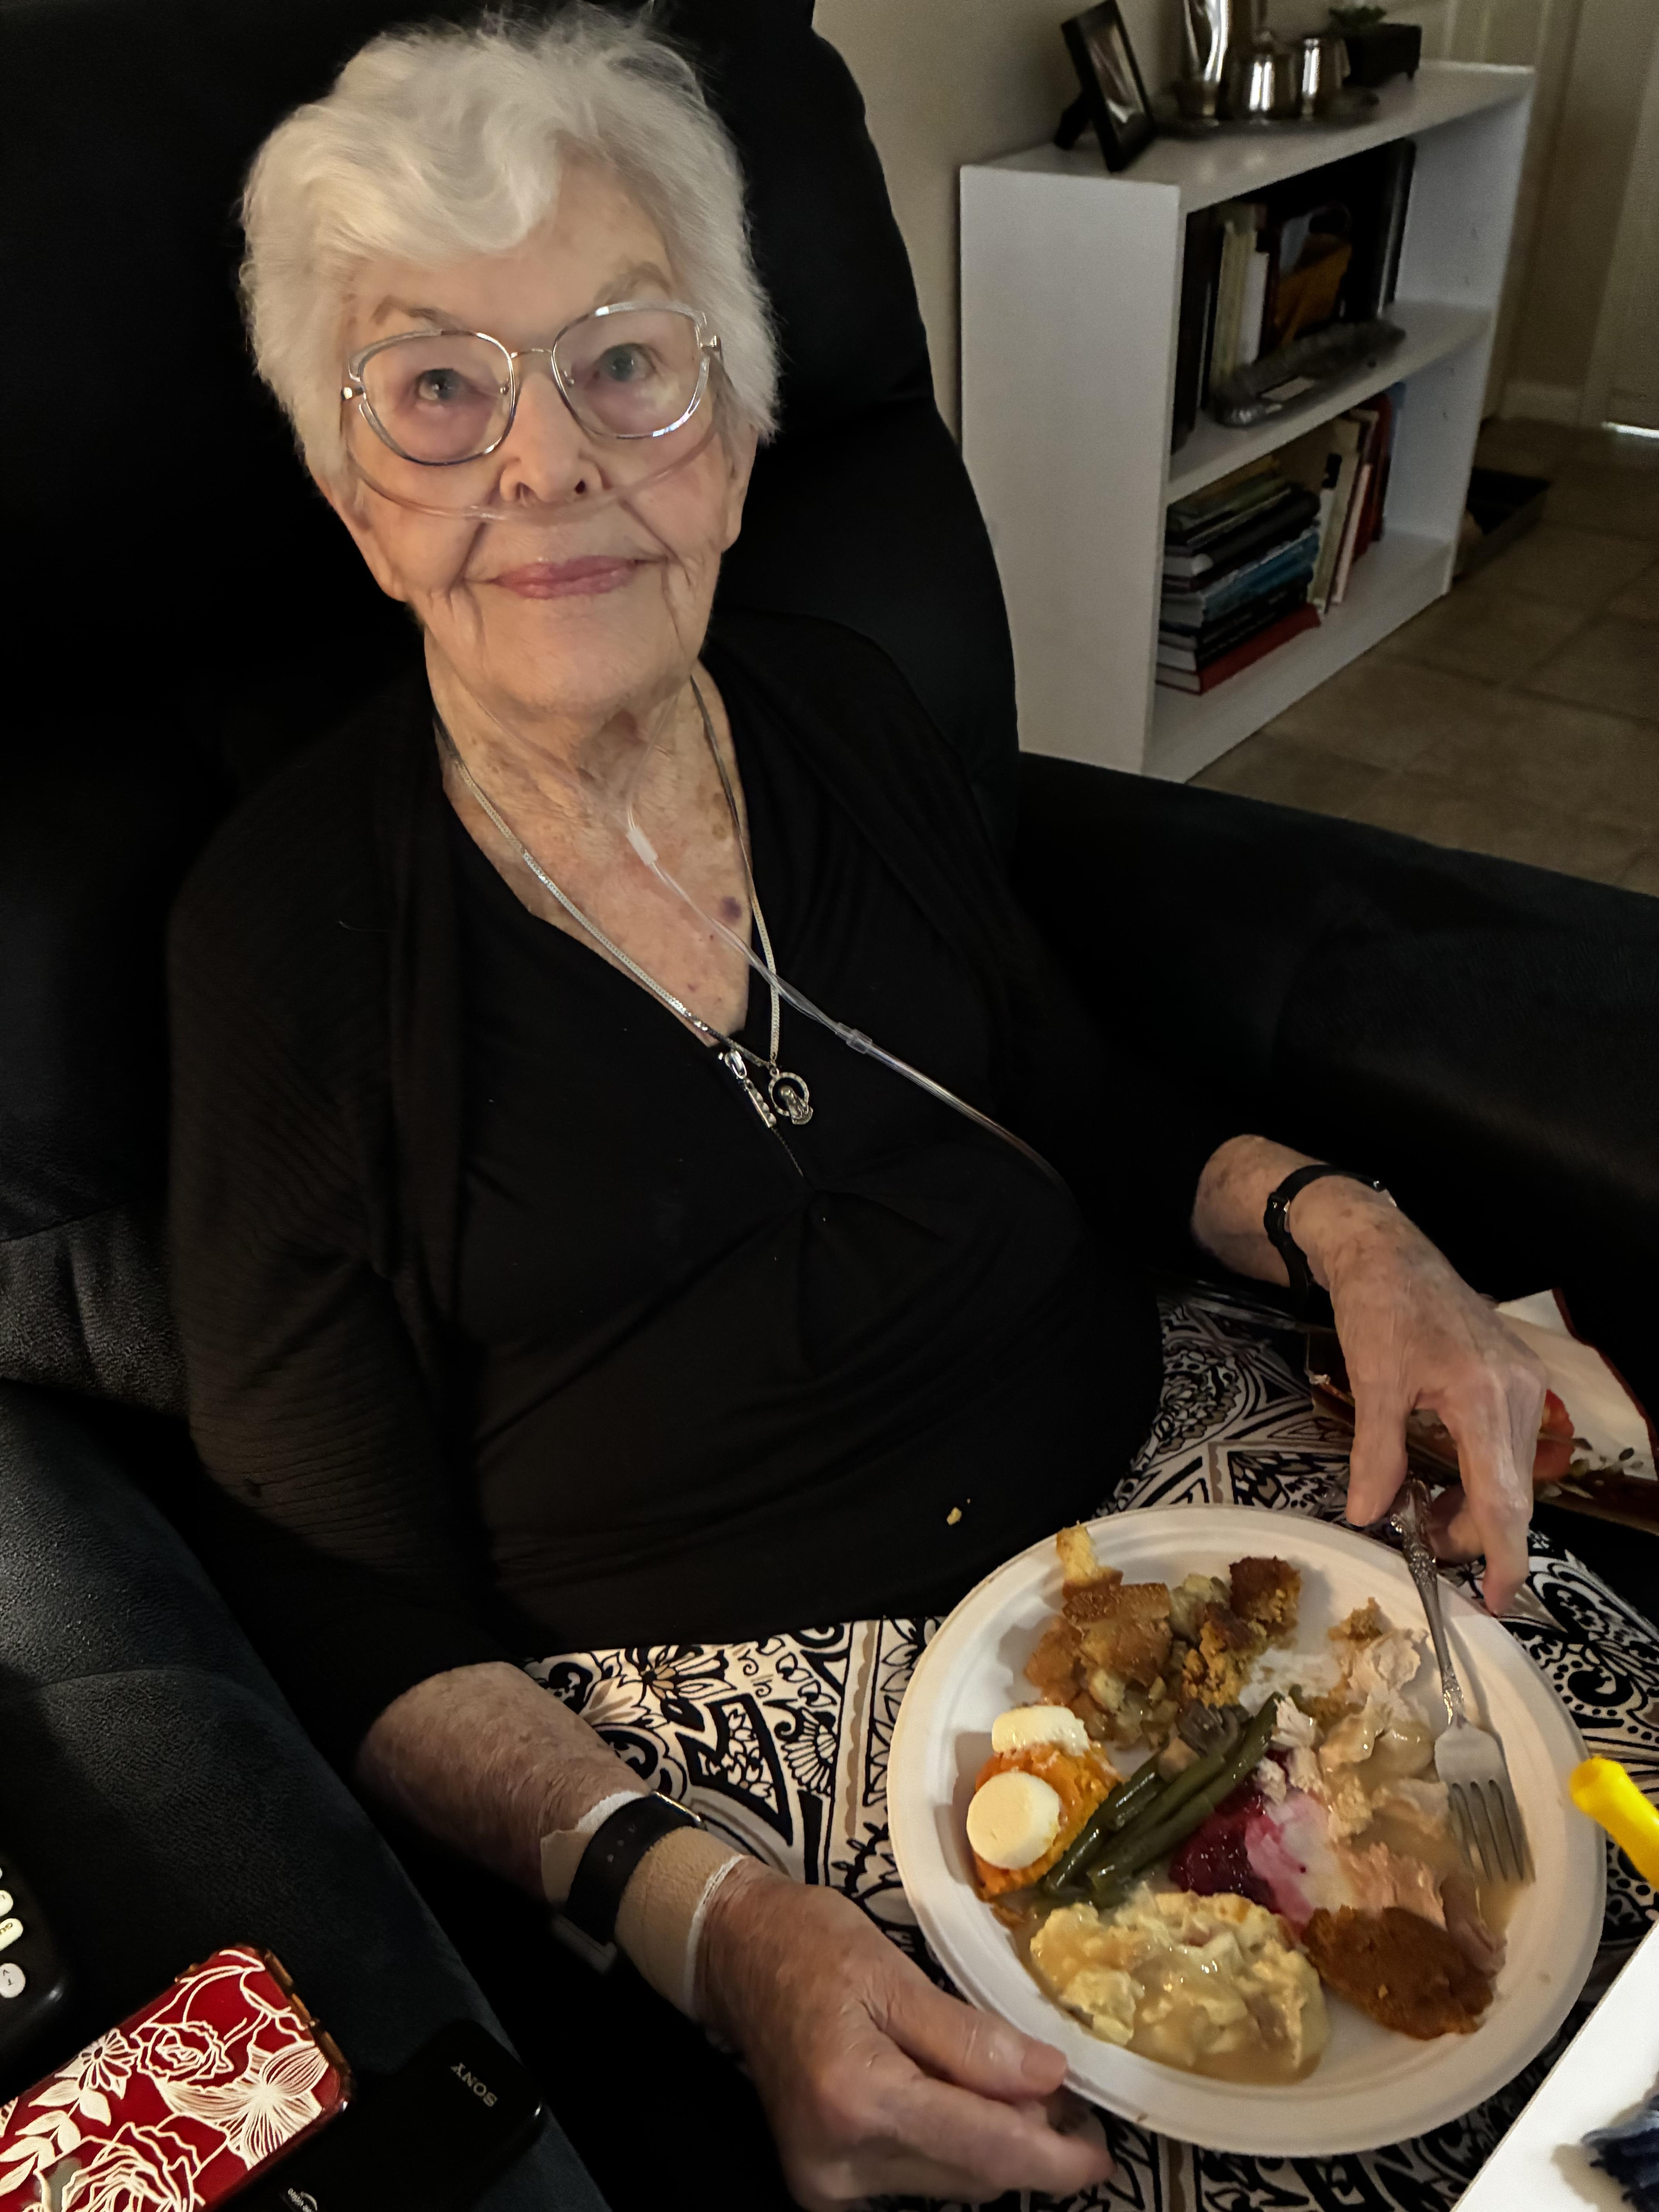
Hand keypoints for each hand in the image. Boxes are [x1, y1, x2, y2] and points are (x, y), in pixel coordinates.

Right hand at [696, 1862, 1112, 2208]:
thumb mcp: (893, 1972)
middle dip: (1028, 2145)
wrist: (735, 1956)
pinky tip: (963, 2104)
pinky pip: (914, 2177)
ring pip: (948, 2182)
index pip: (983, 2148)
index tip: (1100, 2151)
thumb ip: (969, 2037)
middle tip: (1068, 2105)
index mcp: (858, 2098)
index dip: (1053, 2158)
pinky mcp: (824, 2184)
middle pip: (970, 2174)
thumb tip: (1050, 2078)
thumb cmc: (811, 1946)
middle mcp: (840, 2159)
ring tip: (1019, 2096)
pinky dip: (951, 2146)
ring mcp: (827, 2181)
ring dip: (992, 2146)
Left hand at [1299, 1184, 1545, 1611]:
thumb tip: (1366, 1514)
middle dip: (1473, 1533)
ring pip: (1509, 1473)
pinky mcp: (1513, 1379)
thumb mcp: (1371, 1382)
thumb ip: (1375, 1455)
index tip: (1493, 1600)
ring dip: (1473, 1505)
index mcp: (1486, 1397)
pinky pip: (1504, 1448)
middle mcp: (1519, 1394)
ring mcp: (1522, 1385)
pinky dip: (1476, 1476)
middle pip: (1510, 1493)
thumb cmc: (1378, 1306)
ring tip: (1424, 1517)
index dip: (1499, 1556)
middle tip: (1426, 1550)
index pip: (1503, 1499)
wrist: (1385, 1249)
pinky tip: (1440, 1484)